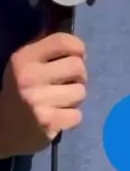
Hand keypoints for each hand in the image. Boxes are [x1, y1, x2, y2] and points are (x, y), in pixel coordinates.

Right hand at [0, 33, 86, 158]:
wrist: (3, 129)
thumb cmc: (20, 90)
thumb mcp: (25, 64)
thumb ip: (47, 49)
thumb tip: (75, 43)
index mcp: (24, 58)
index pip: (63, 41)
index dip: (78, 48)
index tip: (76, 56)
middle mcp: (29, 77)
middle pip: (78, 67)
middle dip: (78, 76)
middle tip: (67, 82)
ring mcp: (37, 101)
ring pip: (80, 92)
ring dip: (75, 98)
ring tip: (60, 100)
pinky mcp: (47, 123)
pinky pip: (77, 115)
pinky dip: (71, 117)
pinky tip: (58, 116)